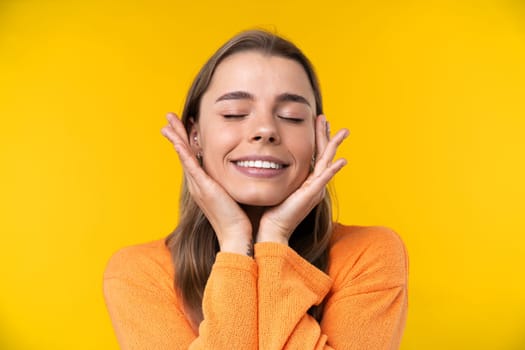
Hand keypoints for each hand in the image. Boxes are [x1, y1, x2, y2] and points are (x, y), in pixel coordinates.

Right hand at [161, 112, 252, 254]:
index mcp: (204, 184)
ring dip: (176, 138)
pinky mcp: (204, 188)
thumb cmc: (240, 218)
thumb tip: (247, 166)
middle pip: (183, 153)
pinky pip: (191, 166)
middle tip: (168, 117)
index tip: (184, 123)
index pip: (192, 156)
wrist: (238, 235)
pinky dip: (183, 153)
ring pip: (184, 156)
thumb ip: (234, 180)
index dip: (186, 139)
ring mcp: (198, 186)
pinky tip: (177, 142)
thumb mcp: (234, 192)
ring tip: (167, 123)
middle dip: (176, 134)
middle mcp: (197, 183)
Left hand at [256, 115, 348, 244]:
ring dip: (333, 146)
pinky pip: (324, 179)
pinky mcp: (311, 195)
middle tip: (325, 117)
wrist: (272, 230)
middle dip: (325, 135)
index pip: (313, 154)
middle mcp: (313, 183)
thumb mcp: (275, 185)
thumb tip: (262, 160)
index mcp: (305, 180)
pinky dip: (333, 170)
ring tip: (342, 132)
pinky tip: (342, 161)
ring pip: (327, 162)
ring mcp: (314, 189)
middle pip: (322, 154)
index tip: (316, 122)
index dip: (316, 137)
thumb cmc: (270, 211)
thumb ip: (274, 172)